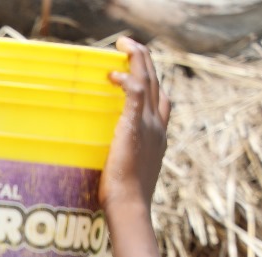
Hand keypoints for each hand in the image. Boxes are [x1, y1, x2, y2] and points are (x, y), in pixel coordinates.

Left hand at [100, 36, 170, 212]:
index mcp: (158, 136)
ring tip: (124, 45)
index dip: (151, 83)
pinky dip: (127, 78)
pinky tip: (113, 74)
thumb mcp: (126, 174)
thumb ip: (119, 160)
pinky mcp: (135, 127)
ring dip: (138, 58)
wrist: (130, 207)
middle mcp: (158, 127)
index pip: (161, 101)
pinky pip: (134, 92)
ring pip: (149, 80)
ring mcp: (149, 126)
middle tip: (128, 45)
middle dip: (145, 60)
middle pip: (156, 83)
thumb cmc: (123, 200)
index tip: (138, 73)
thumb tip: (101, 162)